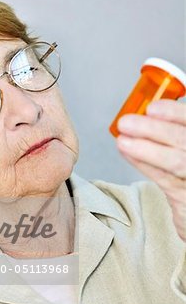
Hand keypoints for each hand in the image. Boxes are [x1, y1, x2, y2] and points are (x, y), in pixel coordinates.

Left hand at [116, 99, 185, 241]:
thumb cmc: (183, 160)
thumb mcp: (181, 140)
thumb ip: (171, 126)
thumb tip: (142, 112)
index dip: (175, 113)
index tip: (152, 108)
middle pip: (183, 139)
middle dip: (154, 129)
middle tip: (126, 122)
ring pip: (175, 161)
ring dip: (145, 149)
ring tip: (123, 141)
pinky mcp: (185, 195)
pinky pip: (164, 179)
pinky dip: (143, 164)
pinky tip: (127, 152)